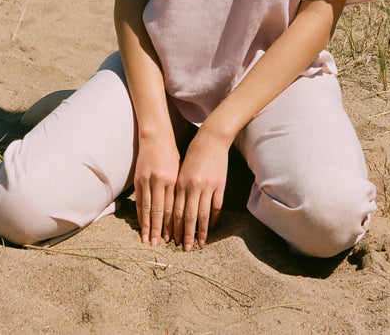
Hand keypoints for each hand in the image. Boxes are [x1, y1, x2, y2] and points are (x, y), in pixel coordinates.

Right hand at [134, 133, 179, 245]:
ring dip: (147, 226)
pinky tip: (141, 225)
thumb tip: (185, 210)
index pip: (173, 207)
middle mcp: (159, 181)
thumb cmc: (173, 154)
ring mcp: (147, 180)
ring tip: (148, 240)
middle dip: (159, 230)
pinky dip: (140, 214)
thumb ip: (180, 189)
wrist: (156, 136)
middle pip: (159, 211)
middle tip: (159, 246)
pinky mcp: (138, 179)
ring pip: (147, 208)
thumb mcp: (181, 170)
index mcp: (173, 180)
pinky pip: (139, 201)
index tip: (175, 238)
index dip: (173, 224)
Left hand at [173, 129, 228, 250]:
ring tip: (198, 243)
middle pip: (187, 216)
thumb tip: (173, 210)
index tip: (169, 240)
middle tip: (183, 249)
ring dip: (200, 231)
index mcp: (180, 182)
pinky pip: (216, 205)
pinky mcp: (220, 184)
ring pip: (202, 214)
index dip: (172, 226)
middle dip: (184, 234)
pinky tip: (211, 227)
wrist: (211, 139)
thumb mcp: (180, 170)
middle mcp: (192, 186)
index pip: (174, 211)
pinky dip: (214, 217)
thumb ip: (177, 189)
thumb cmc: (192, 154)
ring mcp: (207, 186)